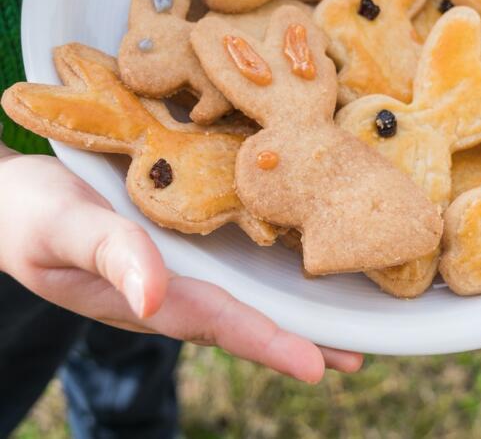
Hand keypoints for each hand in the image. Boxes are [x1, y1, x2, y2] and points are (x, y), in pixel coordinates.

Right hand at [0, 147, 361, 382]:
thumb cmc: (29, 214)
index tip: (316, 367)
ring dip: (290, 313)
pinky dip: (265, 272)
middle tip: (355, 354)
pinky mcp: (174, 245)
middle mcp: (167, 288)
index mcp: (144, 294)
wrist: (10, 202)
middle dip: (297, 339)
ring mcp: (173, 270)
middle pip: (242, 318)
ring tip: (343, 327)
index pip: (216, 323)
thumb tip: (152, 300)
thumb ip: (108, 255)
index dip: (266, 343)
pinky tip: (292, 266)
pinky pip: (227, 264)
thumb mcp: (62, 226)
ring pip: (241, 295)